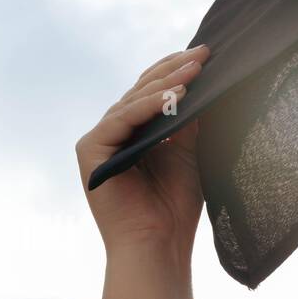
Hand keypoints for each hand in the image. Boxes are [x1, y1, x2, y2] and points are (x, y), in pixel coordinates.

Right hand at [75, 45, 210, 260]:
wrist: (161, 244)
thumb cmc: (177, 205)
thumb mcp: (191, 151)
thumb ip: (190, 119)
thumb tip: (205, 83)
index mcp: (136, 132)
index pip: (154, 91)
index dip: (178, 72)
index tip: (208, 54)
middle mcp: (114, 132)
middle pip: (142, 90)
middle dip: (175, 70)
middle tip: (204, 54)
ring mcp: (99, 141)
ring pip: (133, 101)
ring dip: (166, 84)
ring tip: (195, 70)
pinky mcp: (90, 152)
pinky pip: (121, 119)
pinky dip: (148, 106)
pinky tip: (175, 95)